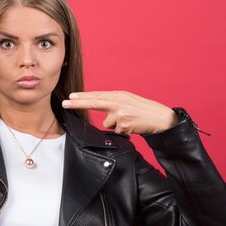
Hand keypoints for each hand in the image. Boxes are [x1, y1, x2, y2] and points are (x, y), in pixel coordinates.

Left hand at [62, 91, 178, 134]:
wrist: (161, 118)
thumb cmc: (143, 110)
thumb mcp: (128, 101)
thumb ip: (113, 103)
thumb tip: (100, 111)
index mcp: (119, 95)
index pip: (97, 95)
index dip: (83, 97)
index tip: (70, 97)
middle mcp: (118, 102)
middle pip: (94, 103)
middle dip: (78, 103)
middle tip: (65, 103)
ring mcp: (120, 113)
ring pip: (107, 123)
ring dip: (115, 125)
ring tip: (129, 121)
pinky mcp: (123, 124)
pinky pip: (115, 130)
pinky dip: (122, 130)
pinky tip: (132, 126)